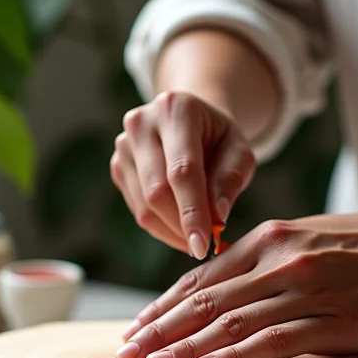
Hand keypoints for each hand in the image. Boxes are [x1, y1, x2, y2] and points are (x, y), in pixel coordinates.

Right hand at [110, 91, 255, 258]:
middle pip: (157, 192)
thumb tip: (216, 217)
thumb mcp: (240, 151)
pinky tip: (181, 227)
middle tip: (204, 247)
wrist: (191, 122)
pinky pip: (138, 211)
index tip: (203, 246)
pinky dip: (162, 228)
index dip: (192, 212)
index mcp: (176, 109)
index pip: (182, 171)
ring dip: (172, 232)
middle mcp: (141, 123)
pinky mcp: (118, 167)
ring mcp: (123, 146)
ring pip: (144, 207)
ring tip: (197, 237)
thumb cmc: (219, 139)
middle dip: (182, 227)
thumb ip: (231, 180)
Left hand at [115, 206, 357, 357]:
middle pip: (204, 301)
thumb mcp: (303, 240)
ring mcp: (306, 291)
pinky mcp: (335, 321)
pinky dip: (236, 357)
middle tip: (124, 355)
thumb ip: (260, 262)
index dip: (161, 307)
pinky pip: (275, 341)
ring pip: (232, 322)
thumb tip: (218, 288)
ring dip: (186, 349)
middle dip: (159, 330)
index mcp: (266, 242)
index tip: (133, 329)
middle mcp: (278, 262)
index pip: (199, 278)